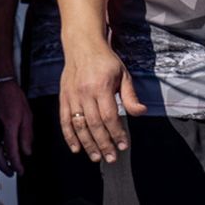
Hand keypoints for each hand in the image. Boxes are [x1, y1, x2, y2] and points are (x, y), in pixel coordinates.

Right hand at [0, 80, 31, 176]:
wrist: (1, 87)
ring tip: (9, 167)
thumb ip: (27, 135)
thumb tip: (27, 152)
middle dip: (5, 166)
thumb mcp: (27, 116)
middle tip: (13, 174)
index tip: (20, 172)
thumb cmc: (15, 98)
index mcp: (10, 127)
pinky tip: (5, 154)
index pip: (12, 150)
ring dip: (1, 160)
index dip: (15, 163)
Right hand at [58, 39, 145, 163]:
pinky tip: (76, 148)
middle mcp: (84, 94)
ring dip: (88, 144)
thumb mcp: (124, 75)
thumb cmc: (106, 61)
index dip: (117, 133)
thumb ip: (130, 96)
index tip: (124, 146)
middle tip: (111, 158)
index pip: (110, 117)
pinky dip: (69, 136)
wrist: (82, 46)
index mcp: (101, 87)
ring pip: (79, 126)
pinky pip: (65, 120)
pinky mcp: (63, 98)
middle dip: (104, 144)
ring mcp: (71, 96)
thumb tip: (141, 113)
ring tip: (97, 157)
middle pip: (94, 125)